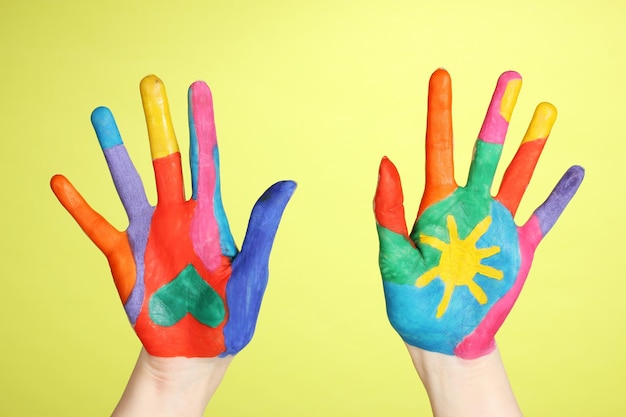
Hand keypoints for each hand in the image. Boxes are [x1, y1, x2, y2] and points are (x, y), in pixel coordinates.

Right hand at [51, 75, 295, 357]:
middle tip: (150, 82)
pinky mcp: (125, 259)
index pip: (205, 160)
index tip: (198, 87)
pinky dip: (78, 206)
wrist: (199, 353)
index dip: (202, 124)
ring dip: (115, 150)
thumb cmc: (232, 314)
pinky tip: (61, 181)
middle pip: (166, 160)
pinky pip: (97, 227)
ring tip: (101, 113)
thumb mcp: (252, 272)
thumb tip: (288, 181)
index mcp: (211, 218)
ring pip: (129, 182)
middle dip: (158, 123)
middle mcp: (178, 217)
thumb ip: (263, 227)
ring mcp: (149, 235)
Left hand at [374, 69, 582, 358]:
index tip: (442, 76)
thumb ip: (389, 212)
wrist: (443, 339)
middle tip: (510, 76)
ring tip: (546, 108)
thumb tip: (384, 160)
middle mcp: (468, 206)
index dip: (439, 110)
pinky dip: (561, 195)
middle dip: (497, 113)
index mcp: (435, 205)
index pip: (437, 146)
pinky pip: (545, 215)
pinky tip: (575, 171)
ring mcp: (496, 224)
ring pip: (518, 173)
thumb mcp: (394, 258)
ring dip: (533, 143)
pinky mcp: (519, 247)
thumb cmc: (411, 303)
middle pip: (485, 150)